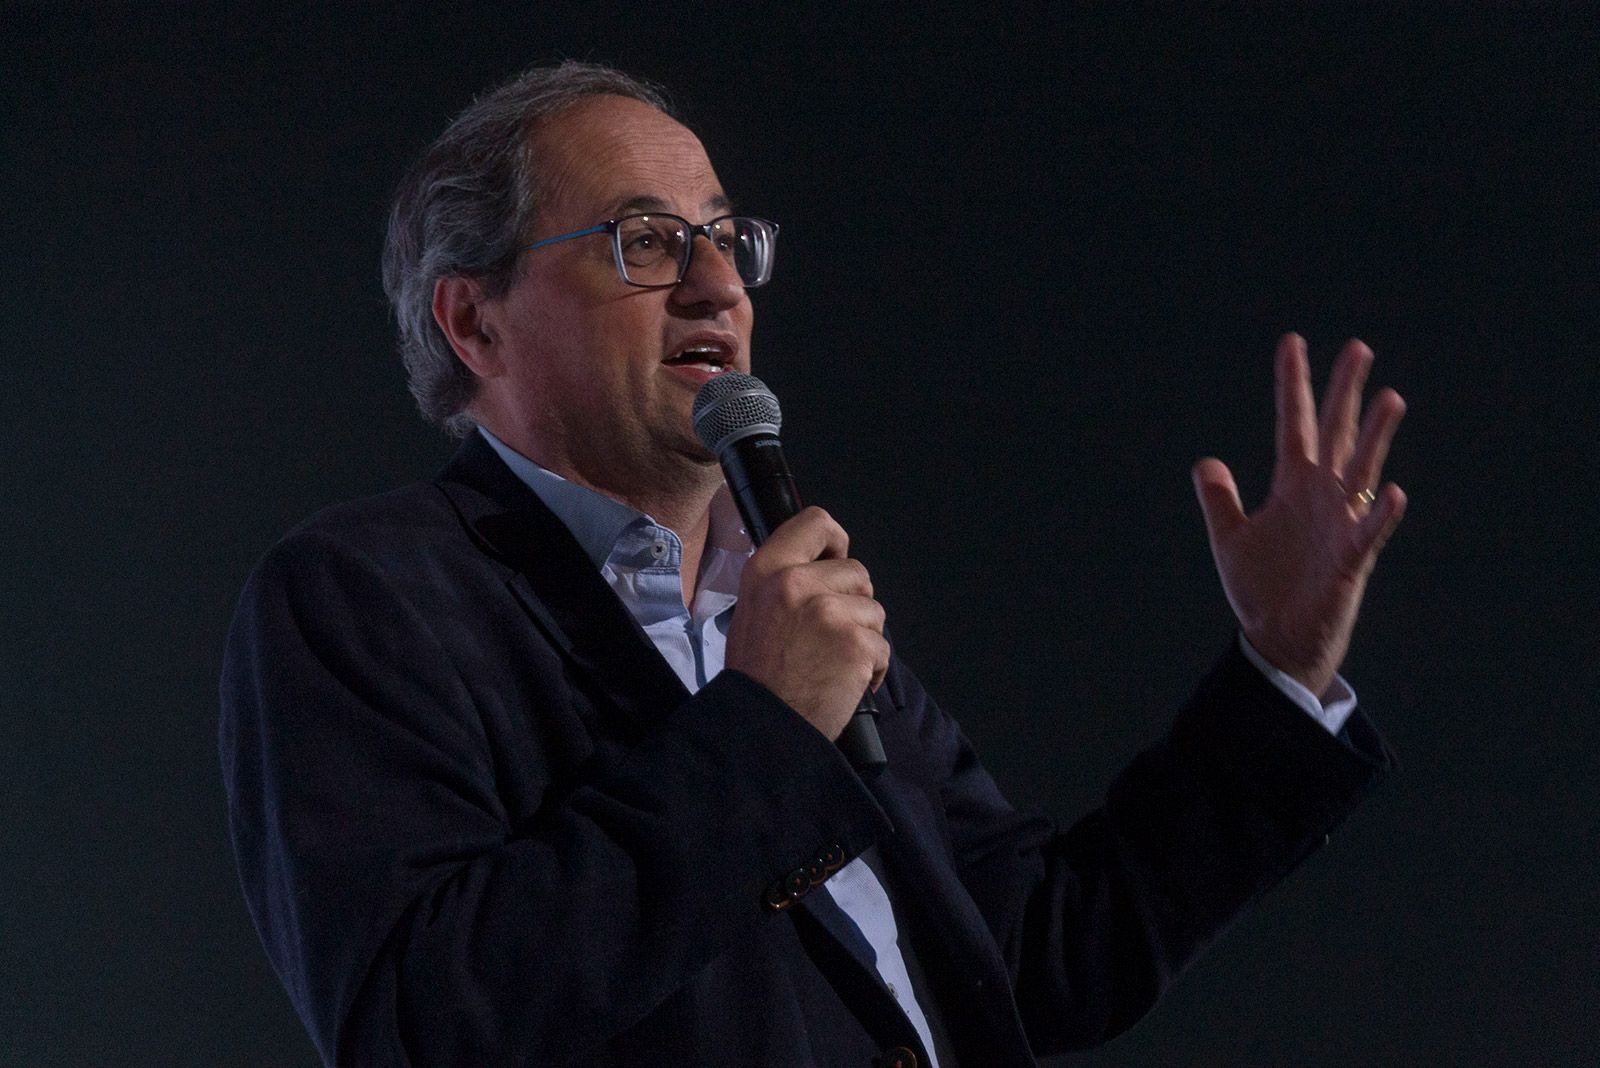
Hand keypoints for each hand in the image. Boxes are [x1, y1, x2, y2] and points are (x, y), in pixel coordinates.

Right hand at [724, 507, 889, 740]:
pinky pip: (882, 646)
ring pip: (874, 610)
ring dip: (863, 637)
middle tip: (828, 633)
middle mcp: (797, 583)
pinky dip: (872, 668)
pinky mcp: (856, 644)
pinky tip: (844, 682)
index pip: (816, 522)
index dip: (835, 542)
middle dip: (854, 602)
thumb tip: (824, 565)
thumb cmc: (758, 675)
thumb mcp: (754, 609)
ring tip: (831, 662)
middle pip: (857, 571)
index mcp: (767, 570)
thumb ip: (785, 581)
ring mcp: (829, 612)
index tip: (835, 561)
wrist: (762, 727)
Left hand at [1192, 333, 1406, 696]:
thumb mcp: (1230, 538)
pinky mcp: (1350, 561)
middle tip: (1357, 348)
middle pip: (1337, 433)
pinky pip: (1368, 534)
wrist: (1278, 640)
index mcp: (1293, 487)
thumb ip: (1220, 499)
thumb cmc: (1263, 589)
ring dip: (1375, 437)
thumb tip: (1206, 462)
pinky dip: (1381, 515)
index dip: (1293, 386)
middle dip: (1345, 393)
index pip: (1295, 424)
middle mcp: (1322, 496)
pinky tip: (1393, 492)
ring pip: (1361, 472)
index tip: (1292, 343)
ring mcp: (1340, 525)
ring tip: (1391, 398)